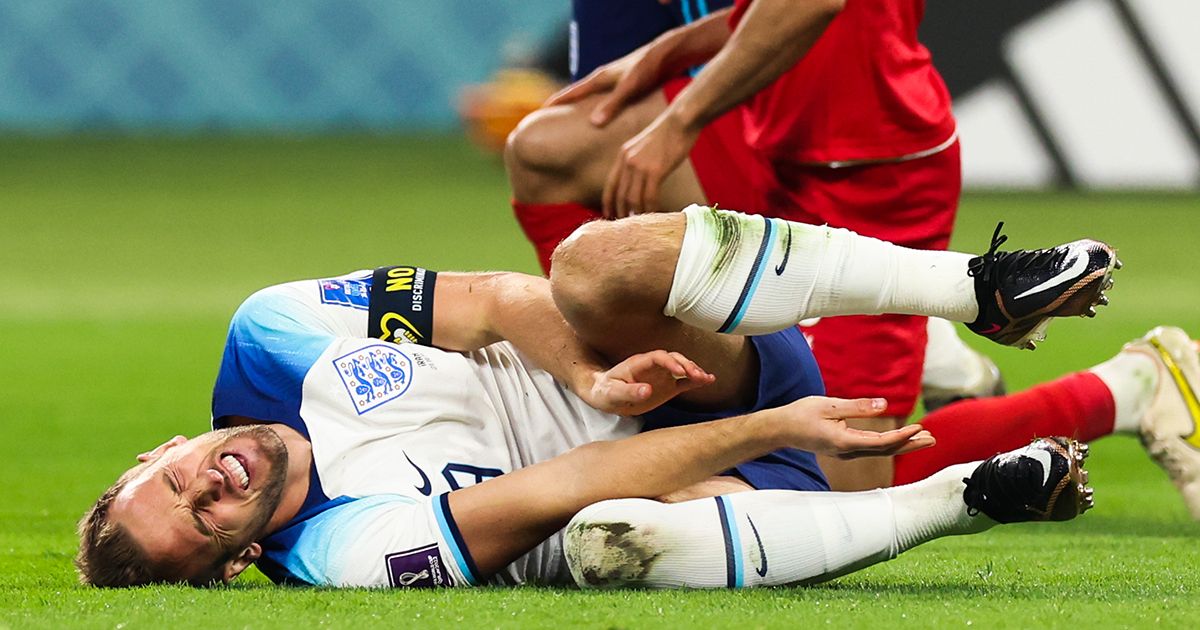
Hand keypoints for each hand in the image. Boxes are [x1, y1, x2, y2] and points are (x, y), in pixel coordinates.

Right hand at [545, 42, 669, 126]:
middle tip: (550, 123)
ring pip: (591, 99)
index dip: (555, 103)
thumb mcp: (629, 87)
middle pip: (577, 96)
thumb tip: (593, 123)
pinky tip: (602, 121)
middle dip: (563, 107)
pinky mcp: (624, 86)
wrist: (666, 54)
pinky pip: (604, 101)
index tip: (539, 114)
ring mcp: (613, 83)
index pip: (570, 93)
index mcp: (599, 79)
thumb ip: (612, 105)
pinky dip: (598, 110)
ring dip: (580, 110)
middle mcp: (603, 80)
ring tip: (572, 125)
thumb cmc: (647, 68)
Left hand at [582, 350, 714, 415]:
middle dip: (686, 365)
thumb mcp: (612, 394)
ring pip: (682, 368)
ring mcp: (662, 375)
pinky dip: (696, 380)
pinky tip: (709, 380)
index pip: (658, 357)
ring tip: (706, 378)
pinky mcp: (667, 386)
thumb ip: (629, 392)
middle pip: (673, 359)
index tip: (680, 372)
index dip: (670, 362)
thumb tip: (647, 390)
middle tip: (696, 375)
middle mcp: (653, 367)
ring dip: (694, 371)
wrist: (607, 397)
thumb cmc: (607, 393)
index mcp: (639, 364)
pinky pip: (684, 381)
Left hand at [602, 112, 698, 217]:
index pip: (610, 185)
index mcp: (623, 155)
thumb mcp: (645, 146)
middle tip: (628, 226)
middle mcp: (627, 161)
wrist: (681, 120)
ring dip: (637, 213)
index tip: (609, 215)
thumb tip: (638, 181)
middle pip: (620, 195)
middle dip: (622, 213)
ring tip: (642, 223)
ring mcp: (640, 165)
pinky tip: (655, 213)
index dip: (608, 203)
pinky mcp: (655, 170)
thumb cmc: (669, 133)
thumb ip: (638, 161)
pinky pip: (650, 196)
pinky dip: (651, 208)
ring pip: (633, 199)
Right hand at [778, 397, 934, 458]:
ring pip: (880, 450)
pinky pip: (871, 448)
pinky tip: (897, 439)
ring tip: (922, 438)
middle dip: (910, 445)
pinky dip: (888, 443)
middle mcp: (848, 452)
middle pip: (885, 450)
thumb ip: (858, 406)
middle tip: (933, 439)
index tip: (919, 428)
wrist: (780, 429)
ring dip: (902, 444)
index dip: (902, 436)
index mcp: (844, 442)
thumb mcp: (829, 405)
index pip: (881, 442)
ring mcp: (845, 453)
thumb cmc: (801, 415)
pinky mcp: (843, 450)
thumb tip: (884, 404)